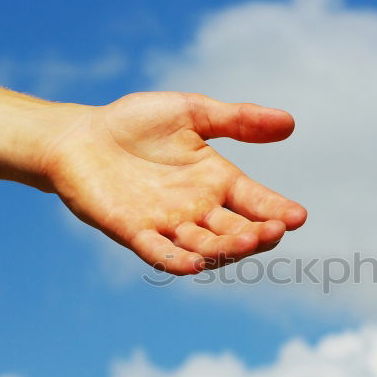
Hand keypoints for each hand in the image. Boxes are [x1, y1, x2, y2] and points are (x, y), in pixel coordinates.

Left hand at [40, 92, 306, 274]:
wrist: (79, 136)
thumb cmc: (135, 123)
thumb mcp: (191, 112)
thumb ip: (237, 120)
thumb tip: (290, 123)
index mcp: (217, 181)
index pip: (255, 202)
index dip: (277, 210)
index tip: (298, 216)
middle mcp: (198, 209)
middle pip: (236, 231)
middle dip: (258, 234)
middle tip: (275, 230)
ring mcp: (167, 224)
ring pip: (206, 246)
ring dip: (227, 248)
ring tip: (246, 241)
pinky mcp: (134, 232)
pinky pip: (160, 253)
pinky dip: (176, 261)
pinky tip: (194, 264)